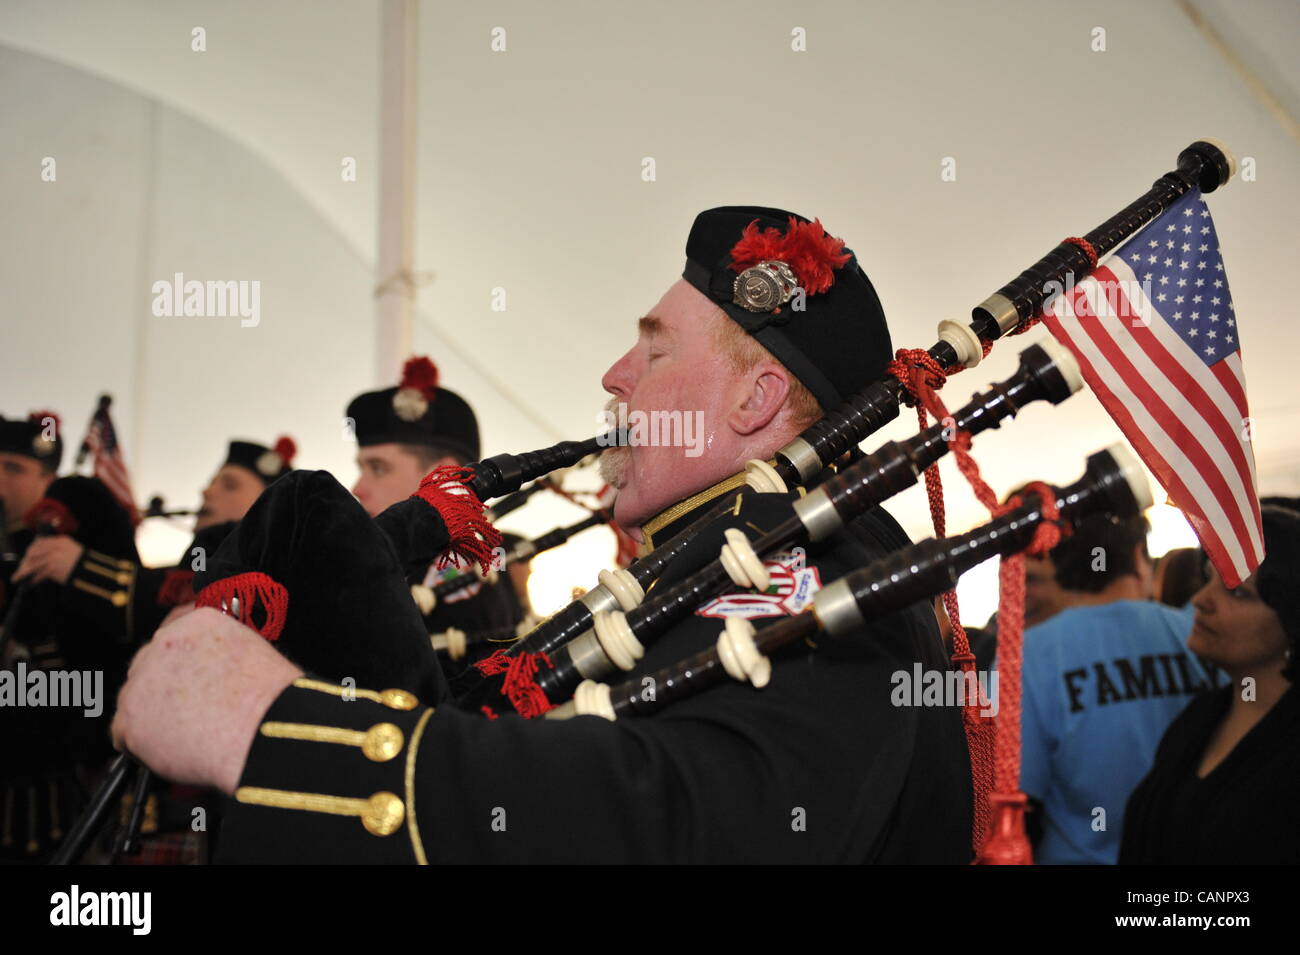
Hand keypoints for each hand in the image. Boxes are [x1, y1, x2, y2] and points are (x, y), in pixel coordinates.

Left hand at [13, 535, 84, 584]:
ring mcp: (54, 557)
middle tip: (22, 568)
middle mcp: (56, 547)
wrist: (92, 571)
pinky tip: (33, 581)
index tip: (27, 555)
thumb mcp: (72, 550)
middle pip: (34, 552)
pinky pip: (40, 573)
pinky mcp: (53, 568)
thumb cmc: (83, 563)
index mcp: (61, 541)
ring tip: (20, 577)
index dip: (32, 549)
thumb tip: (41, 554)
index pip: (40, 542)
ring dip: (26, 571)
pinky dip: (35, 578)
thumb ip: (58, 549)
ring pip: (34, 564)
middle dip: (26, 561)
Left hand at [111, 608, 302, 794]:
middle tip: (192, 711)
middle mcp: (163, 644)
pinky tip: (175, 749)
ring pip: (134, 701)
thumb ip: (221, 651)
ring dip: (154, 718)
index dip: (179, 658)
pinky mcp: (129, 719)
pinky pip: (125, 735)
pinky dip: (144, 747)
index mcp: (197, 623)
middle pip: (148, 666)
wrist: (263, 730)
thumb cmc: (271, 700)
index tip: (187, 673)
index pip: (172, 630)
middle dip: (163, 689)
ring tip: (191, 734)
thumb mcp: (255, 652)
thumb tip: (210, 669)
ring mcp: (142, 681)